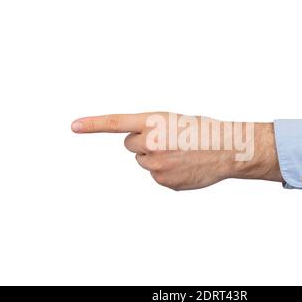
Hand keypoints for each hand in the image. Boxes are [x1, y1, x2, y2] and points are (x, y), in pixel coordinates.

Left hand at [71, 112, 281, 189]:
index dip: (92, 124)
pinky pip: (156, 176)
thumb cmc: (204, 131)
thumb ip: (152, 129)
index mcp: (154, 121)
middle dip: (144, 143)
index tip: (73, 125)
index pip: (116, 123)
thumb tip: (139, 148)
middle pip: (131, 145)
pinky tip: (184, 166)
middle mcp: (151, 143)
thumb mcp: (175, 120)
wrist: (228, 150)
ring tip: (180, 153)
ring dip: (156, 158)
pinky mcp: (164, 182)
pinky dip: (167, 172)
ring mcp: (156, 165)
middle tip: (168, 141)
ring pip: (144, 161)